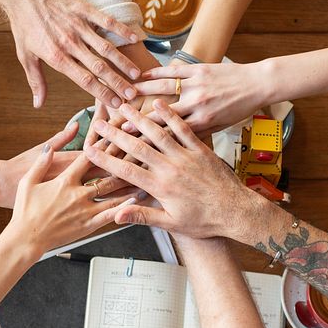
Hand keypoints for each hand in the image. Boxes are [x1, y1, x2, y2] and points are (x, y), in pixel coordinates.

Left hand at [0, 0, 140, 108]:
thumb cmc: (24, 25)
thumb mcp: (25, 56)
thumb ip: (36, 81)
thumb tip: (38, 104)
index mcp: (57, 57)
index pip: (84, 80)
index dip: (102, 93)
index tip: (116, 104)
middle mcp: (70, 43)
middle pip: (99, 67)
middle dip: (117, 83)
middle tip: (132, 94)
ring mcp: (78, 25)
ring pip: (105, 47)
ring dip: (122, 62)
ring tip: (136, 74)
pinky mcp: (83, 8)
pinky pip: (106, 21)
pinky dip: (121, 30)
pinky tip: (134, 38)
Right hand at [3, 132, 135, 257]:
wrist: (25, 238)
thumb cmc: (25, 210)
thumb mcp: (28, 181)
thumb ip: (41, 162)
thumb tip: (50, 148)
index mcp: (64, 180)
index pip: (88, 159)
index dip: (103, 147)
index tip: (116, 138)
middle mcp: (78, 194)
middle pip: (106, 174)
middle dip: (124, 163)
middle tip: (139, 153)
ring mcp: (84, 210)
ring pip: (112, 194)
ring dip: (129, 184)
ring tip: (145, 175)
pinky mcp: (87, 225)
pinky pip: (110, 215)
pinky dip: (124, 207)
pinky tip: (136, 202)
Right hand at [84, 100, 261, 238]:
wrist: (237, 212)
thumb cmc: (205, 221)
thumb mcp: (171, 223)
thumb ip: (143, 216)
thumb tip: (116, 216)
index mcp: (161, 187)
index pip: (126, 170)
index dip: (106, 160)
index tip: (90, 150)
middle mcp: (171, 168)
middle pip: (137, 147)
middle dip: (115, 134)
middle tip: (99, 123)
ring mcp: (186, 156)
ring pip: (157, 133)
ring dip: (139, 119)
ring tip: (123, 107)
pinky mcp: (201, 148)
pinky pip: (183, 128)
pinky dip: (170, 115)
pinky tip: (158, 103)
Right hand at [135, 61, 267, 134]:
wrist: (259, 85)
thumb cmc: (241, 110)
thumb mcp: (221, 126)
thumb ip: (197, 135)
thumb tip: (176, 143)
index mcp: (203, 125)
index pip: (167, 136)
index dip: (146, 141)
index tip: (127, 146)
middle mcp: (197, 106)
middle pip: (159, 116)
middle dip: (135, 121)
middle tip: (115, 125)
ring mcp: (197, 87)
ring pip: (162, 91)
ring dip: (140, 93)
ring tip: (123, 95)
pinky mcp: (199, 70)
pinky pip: (173, 72)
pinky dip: (157, 73)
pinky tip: (142, 75)